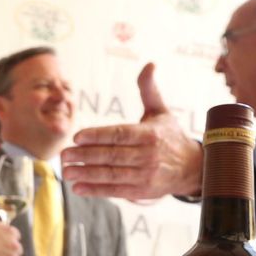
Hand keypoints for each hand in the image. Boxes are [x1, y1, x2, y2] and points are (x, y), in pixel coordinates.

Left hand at [61, 63, 202, 199]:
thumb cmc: (169, 136)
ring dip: (87, 174)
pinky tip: (78, 187)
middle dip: (85, 155)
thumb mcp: (161, 111)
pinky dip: (96, 190)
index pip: (119, 134)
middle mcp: (148, 155)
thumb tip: (149, 64)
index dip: (97, 136)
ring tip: (66, 171)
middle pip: (112, 155)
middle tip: (63, 154)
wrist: (192, 167)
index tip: (77, 137)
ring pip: (112, 174)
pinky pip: (116, 190)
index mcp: (150, 134)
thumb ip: (149, 90)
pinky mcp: (142, 191)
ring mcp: (145, 175)